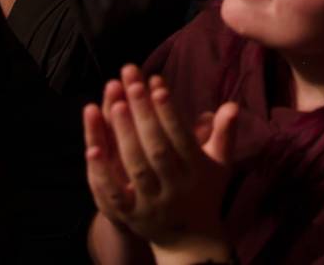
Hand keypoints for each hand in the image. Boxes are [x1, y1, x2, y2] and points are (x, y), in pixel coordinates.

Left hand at [84, 66, 236, 252]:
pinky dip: (101, 173)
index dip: (170, 112)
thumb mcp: (220, 164)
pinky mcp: (130, 217)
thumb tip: (232, 105)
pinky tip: (92, 148)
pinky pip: (113, 195)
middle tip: (132, 83)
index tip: (157, 84)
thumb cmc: (205, 190)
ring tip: (114, 104)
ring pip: (136, 168)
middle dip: (144, 115)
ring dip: (124, 136)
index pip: (182, 138)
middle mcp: (175, 188)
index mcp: (198, 171)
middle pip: (157, 149)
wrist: (190, 240)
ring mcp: (152, 203)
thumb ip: (225, 133)